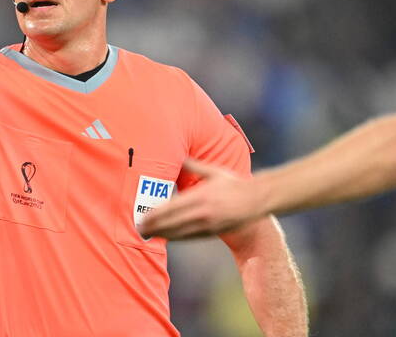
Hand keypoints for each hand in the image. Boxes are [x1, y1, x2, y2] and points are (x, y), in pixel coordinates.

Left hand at [138, 158, 265, 239]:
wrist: (256, 201)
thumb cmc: (235, 184)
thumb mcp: (215, 172)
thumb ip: (196, 167)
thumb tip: (181, 158)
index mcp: (200, 196)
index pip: (171, 207)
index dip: (155, 214)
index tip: (142, 216)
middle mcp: (202, 212)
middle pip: (172, 222)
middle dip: (154, 226)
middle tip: (139, 228)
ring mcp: (207, 224)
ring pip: (179, 232)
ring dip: (162, 234)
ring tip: (149, 234)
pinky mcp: (212, 232)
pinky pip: (190, 237)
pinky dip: (177, 238)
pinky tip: (168, 237)